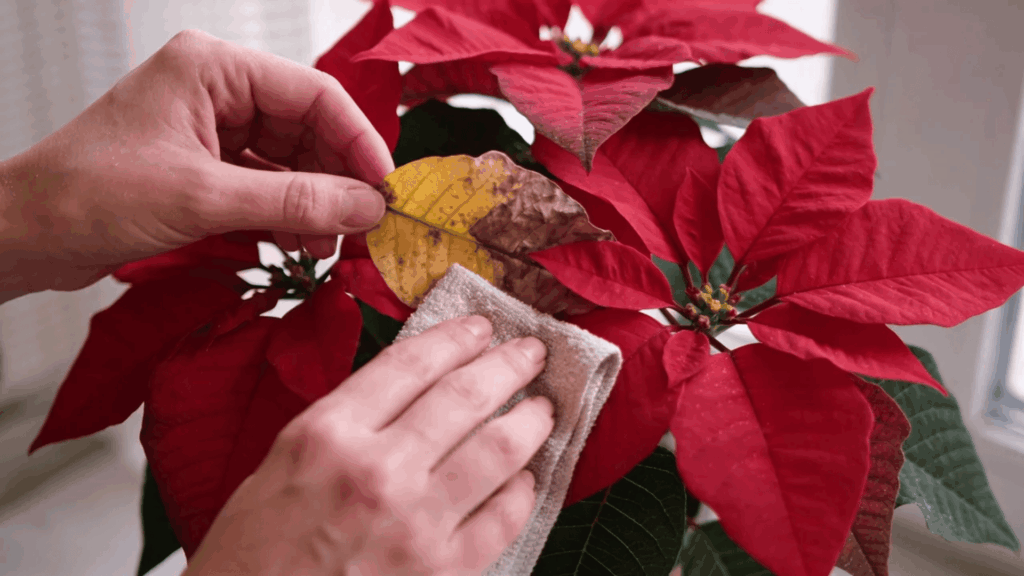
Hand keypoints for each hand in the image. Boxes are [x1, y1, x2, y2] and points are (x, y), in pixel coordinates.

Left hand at [0, 30, 392, 299]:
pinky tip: (301, 245)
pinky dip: (288, 217)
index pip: (313, 95)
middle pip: (307, 131)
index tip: (384, 188)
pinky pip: (267, 188)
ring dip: (315, 206)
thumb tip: (365, 207)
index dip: (358, 142)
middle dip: (337, 181)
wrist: (26, 234)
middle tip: (364, 226)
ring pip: (291, 164)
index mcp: (213, 69)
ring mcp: (211, 130)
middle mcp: (217, 91)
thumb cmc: (89, 195)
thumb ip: (293, 203)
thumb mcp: (203, 199)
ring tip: (329, 246)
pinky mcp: (206, 168)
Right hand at [184, 315, 554, 575]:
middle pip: (463, 396)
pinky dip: (521, 491)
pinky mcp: (442, 571)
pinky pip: (502, 518)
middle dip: (507, 365)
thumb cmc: (254, 551)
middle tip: (529, 352)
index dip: (454, 338)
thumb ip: (348, 421)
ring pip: (497, 450)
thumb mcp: (282, 462)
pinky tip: (524, 477)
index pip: (411, 364)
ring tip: (542, 408)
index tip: (479, 328)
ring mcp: (414, 523)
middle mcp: (376, 471)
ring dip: (530, 421)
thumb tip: (414, 387)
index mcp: (328, 434)